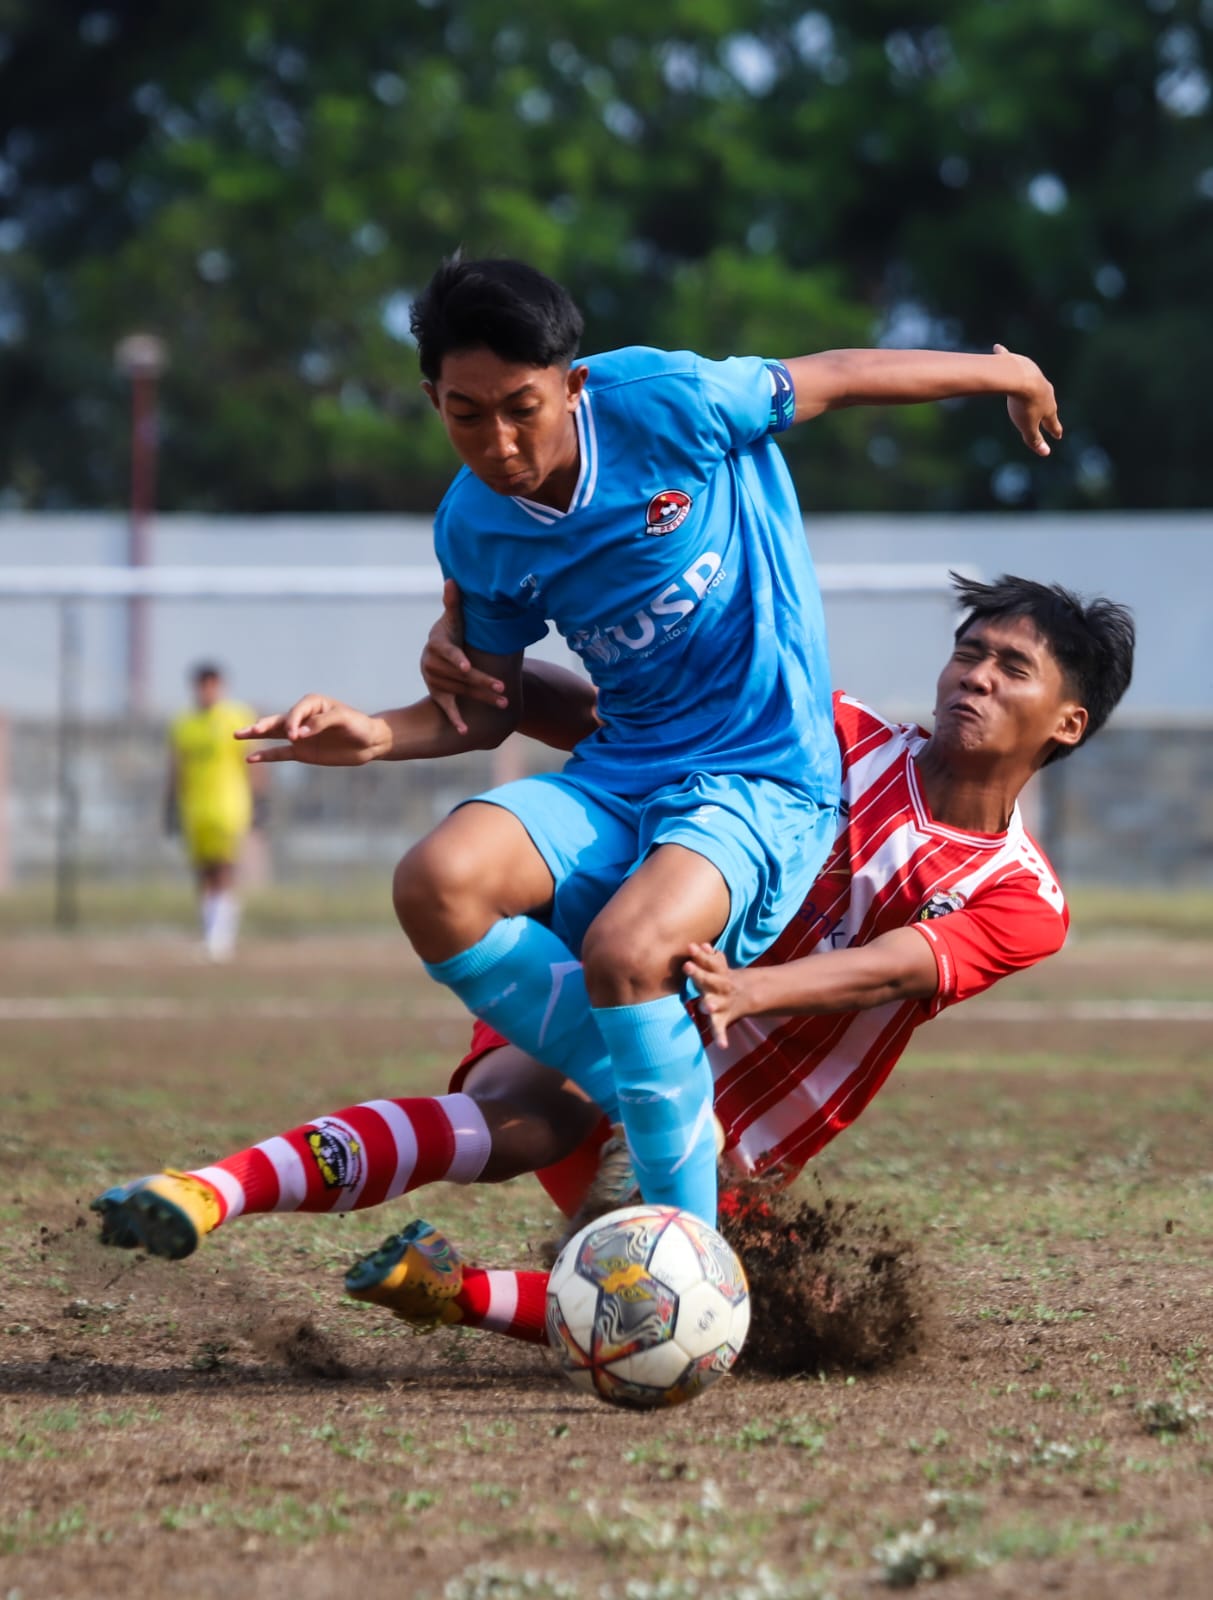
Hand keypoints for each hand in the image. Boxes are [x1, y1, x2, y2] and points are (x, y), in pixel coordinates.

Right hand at [235, 696, 391, 765]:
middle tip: (248, 730)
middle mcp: (301, 718)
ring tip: (237, 735)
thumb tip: (298, 736)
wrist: (369, 742)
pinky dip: (266, 756)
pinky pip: (280, 753)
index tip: (298, 735)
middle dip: (262, 725)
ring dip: (256, 735)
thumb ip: (321, 724)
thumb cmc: (358, 725)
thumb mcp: (344, 720)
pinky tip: (251, 758)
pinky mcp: (301, 752)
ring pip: (273, 735)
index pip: (295, 712)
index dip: (293, 723)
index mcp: (312, 704)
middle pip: (277, 720)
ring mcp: (299, 736)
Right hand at [421, 578, 507, 735]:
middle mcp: (432, 664)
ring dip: (482, 699)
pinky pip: (446, 708)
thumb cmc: (451, 632)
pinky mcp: (437, 694)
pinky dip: (455, 719)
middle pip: (461, 677)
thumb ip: (453, 602)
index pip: (449, 653)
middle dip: (483, 683)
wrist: (438, 653)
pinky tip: (465, 731)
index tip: (467, 666)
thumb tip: (453, 580)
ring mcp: (434, 681)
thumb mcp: (453, 618)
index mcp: (437, 644)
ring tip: (505, 703)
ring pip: (461, 692)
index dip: (458, 659)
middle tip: (503, 689)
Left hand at [684, 942, 753, 1048]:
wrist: (745, 995)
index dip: (700, 955)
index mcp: (719, 973)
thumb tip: (701, 945)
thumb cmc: (721, 978)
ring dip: (711, 1004)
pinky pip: (720, 1029)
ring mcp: (722, 1003)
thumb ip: (709, 956)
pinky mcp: (723, 1019)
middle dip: (699, 974)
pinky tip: (722, 1046)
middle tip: (686, 966)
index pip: (709, 962)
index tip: (690, 947)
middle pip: (710, 980)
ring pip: (716, 1003)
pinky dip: (721, 1037)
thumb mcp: (719, 965)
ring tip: (706, 1006)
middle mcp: (721, 987)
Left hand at [997, 344, 1062, 456]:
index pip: (1052, 423)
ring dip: (1033, 385)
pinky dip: (1003, 355)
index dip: (1054, 431)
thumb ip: (1035, 440)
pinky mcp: (1020, 364)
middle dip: (1047, 407)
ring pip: (1033, 381)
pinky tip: (997, 348)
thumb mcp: (1028, 427)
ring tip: (1031, 388)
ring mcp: (1034, 376)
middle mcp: (1045, 390)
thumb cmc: (1025, 405)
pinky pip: (1008, 358)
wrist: (1019, 377)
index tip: (1058, 436)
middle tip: (1049, 411)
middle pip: (1046, 401)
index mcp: (1048, 407)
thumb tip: (1045, 453)